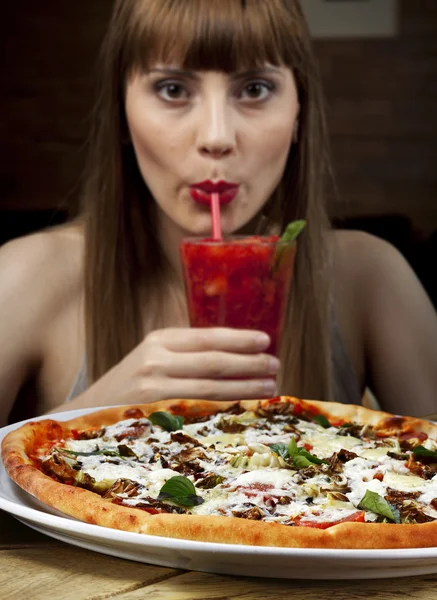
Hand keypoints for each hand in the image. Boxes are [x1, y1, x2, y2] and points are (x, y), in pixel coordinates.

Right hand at [83, 328, 279, 407]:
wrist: (84, 414)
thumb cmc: (128, 386)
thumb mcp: (151, 359)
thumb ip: (185, 354)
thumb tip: (236, 356)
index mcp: (158, 340)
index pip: (208, 337)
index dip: (240, 339)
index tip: (266, 340)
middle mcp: (156, 360)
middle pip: (214, 361)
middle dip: (249, 363)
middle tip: (275, 366)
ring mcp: (153, 388)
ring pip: (210, 388)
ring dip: (245, 387)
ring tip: (270, 387)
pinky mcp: (153, 414)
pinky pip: (198, 411)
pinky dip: (225, 408)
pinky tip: (244, 408)